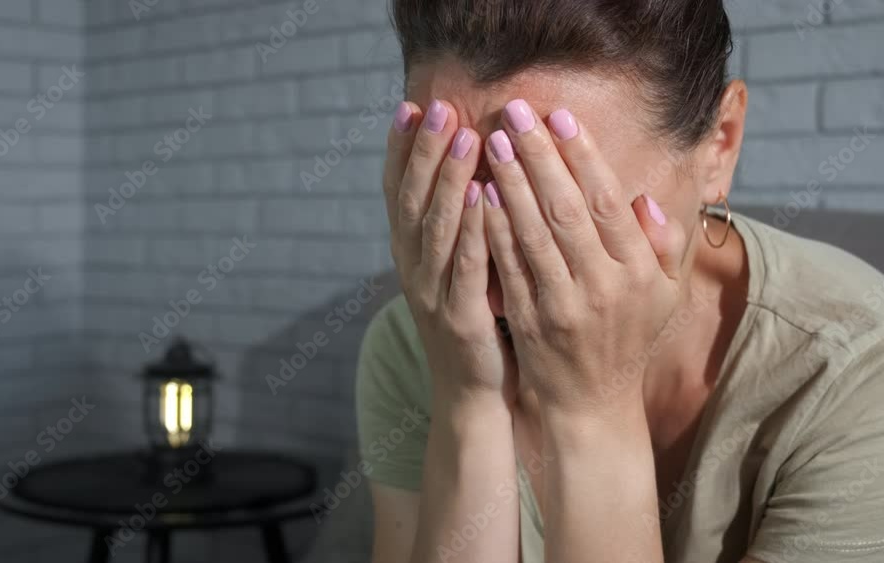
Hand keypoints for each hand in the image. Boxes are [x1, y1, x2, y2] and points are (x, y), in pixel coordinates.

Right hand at [383, 99, 516, 401]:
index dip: (401, 150)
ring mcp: (432, 293)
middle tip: (437, 107)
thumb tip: (469, 169)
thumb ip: (455, 225)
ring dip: (449, 180)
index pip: (396, 192)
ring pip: (437, 228)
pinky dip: (474, 230)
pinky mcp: (460, 317)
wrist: (474, 392)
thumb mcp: (455, 268)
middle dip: (424, 152)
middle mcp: (412, 269)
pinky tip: (486, 197)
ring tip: (465, 137)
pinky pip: (467, 266)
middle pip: (412, 200)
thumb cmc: (473, 321)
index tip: (410, 106)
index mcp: (409, 255)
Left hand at [481, 99, 684, 413]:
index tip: (560, 117)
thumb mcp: (663, 295)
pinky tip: (478, 195)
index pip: (608, 203)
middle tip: (515, 113)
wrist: (592, 402)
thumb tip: (645, 200)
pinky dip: (493, 229)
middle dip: (539, 157)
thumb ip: (664, 246)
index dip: (583, 157)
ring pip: (533, 234)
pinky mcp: (528, 319)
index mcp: (638, 272)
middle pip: (566, 210)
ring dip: (511, 184)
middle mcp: (602, 285)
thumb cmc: (627, 338)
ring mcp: (562, 304)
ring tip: (492, 142)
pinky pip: (509, 266)